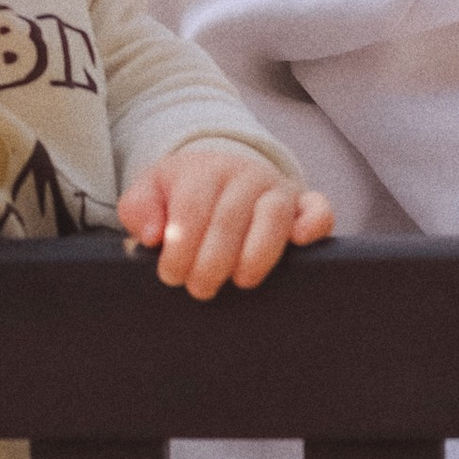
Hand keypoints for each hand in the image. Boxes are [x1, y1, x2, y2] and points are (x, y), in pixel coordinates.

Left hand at [120, 147, 334, 296]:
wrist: (221, 173)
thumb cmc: (183, 193)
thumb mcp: (151, 192)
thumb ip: (139, 209)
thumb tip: (153, 234)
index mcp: (204, 170)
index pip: (192, 207)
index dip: (181, 245)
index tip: (170, 275)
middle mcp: (243, 174)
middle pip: (230, 218)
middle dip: (212, 260)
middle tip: (200, 288)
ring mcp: (277, 188)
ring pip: (273, 216)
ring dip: (256, 253)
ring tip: (240, 280)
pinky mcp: (304, 203)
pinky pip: (318, 208)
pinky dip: (314, 223)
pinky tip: (299, 242)